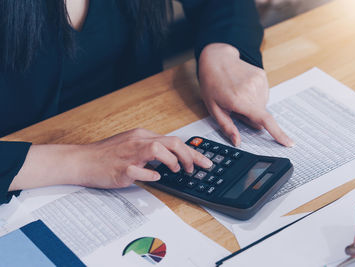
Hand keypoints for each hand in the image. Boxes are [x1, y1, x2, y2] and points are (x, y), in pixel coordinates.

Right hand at [10, 128, 211, 190]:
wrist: (82, 161)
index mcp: (142, 135)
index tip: (204, 161)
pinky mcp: (122, 169)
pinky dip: (152, 175)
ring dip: (173, 162)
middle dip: (190, 156)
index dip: (193, 152)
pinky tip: (155, 176)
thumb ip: (150, 149)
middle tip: (195, 168)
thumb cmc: (106, 155)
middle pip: (172, 142)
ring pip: (159, 150)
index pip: (174, 140)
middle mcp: (138, 141)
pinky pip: (142, 171)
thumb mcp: (131, 145)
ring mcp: (130, 154)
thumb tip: (170, 158)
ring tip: (176, 170)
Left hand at [198, 43, 293, 146]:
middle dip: (250, 116)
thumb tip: (237, 142)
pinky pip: (263, 94)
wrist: (216, 59)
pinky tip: (244, 88)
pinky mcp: (262, 75)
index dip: (277, 133)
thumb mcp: (213, 109)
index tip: (289, 143)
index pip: (263, 119)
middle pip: (261, 115)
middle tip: (235, 106)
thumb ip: (227, 127)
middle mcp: (252, 90)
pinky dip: (255, 96)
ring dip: (253, 105)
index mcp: (239, 100)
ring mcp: (259, 81)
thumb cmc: (212, 84)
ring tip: (238, 95)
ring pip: (262, 105)